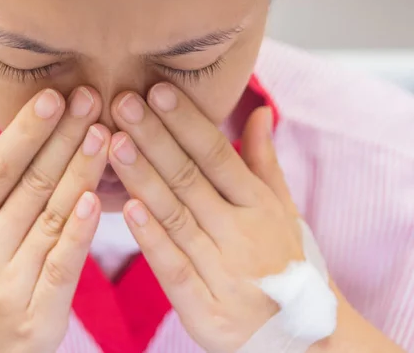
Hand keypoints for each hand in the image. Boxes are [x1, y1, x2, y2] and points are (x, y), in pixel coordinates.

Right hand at [0, 87, 109, 352]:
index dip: (27, 129)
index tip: (55, 95)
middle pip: (31, 184)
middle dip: (65, 138)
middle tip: (94, 98)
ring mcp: (8, 282)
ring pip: (51, 217)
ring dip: (81, 172)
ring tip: (106, 133)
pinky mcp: (35, 315)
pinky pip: (60, 266)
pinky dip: (79, 232)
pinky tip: (97, 198)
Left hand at [108, 82, 311, 351]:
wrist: (304, 338)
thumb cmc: (284, 263)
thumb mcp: (282, 212)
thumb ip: (264, 161)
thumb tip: (258, 111)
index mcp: (258, 205)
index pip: (217, 155)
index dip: (186, 122)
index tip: (156, 90)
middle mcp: (242, 232)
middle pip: (190, 178)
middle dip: (154, 138)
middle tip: (121, 101)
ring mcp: (224, 271)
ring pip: (176, 217)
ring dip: (143, 178)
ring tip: (114, 142)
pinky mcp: (206, 309)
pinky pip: (174, 268)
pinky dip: (151, 239)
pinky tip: (127, 209)